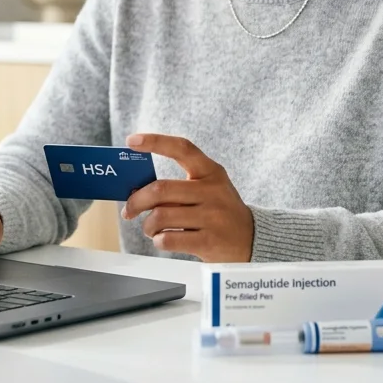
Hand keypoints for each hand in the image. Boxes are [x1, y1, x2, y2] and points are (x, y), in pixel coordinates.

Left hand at [120, 134, 253, 261]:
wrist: (253, 239)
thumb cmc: (221, 211)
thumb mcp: (210, 188)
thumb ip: (179, 186)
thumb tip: (137, 190)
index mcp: (211, 172)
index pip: (182, 148)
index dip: (155, 142)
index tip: (131, 141)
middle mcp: (213, 191)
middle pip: (160, 189)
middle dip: (137, 201)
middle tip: (129, 210)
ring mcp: (212, 217)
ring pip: (160, 216)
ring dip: (147, 225)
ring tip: (150, 228)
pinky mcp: (209, 241)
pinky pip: (169, 239)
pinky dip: (159, 240)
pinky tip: (164, 239)